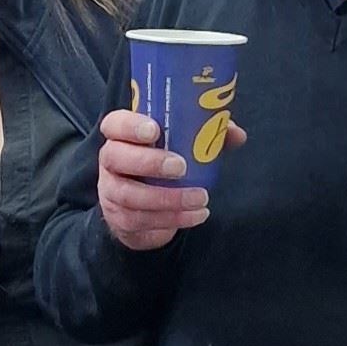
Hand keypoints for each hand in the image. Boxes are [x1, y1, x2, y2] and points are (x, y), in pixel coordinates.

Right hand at [96, 109, 246, 251]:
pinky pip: (142, 221)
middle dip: (148, 162)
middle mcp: (110, 162)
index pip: (114, 124)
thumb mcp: (182, 147)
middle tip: (181, 166)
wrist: (145, 210)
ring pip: (129, 195)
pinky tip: (196, 215)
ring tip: (200, 197)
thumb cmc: (163, 167)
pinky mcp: (120, 219)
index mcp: (121, 137)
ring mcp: (111, 192)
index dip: (129, 126)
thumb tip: (236, 133)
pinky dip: (173, 219)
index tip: (155, 130)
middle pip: (115, 157)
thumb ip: (206, 135)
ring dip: (168, 198)